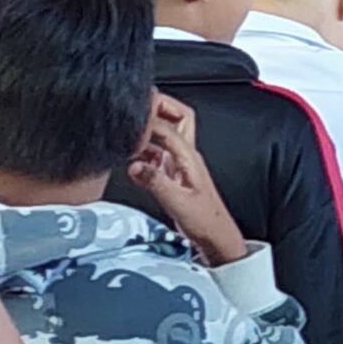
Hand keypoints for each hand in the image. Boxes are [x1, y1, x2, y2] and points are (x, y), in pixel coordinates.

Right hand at [130, 95, 247, 267]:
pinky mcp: (171, 175)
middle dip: (157, 106)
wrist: (215, 237)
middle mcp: (185, 156)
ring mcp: (178, 164)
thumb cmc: (206, 221)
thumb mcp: (179, 202)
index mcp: (190, 157)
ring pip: (163, 134)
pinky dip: (141, 150)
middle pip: (175, 117)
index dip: (148, 119)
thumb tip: (135, 165)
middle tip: (135, 106)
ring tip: (127, 131)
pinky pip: (154, 153)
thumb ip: (156, 182)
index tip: (128, 120)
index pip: (168, 126)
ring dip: (146, 129)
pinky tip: (130, 158)